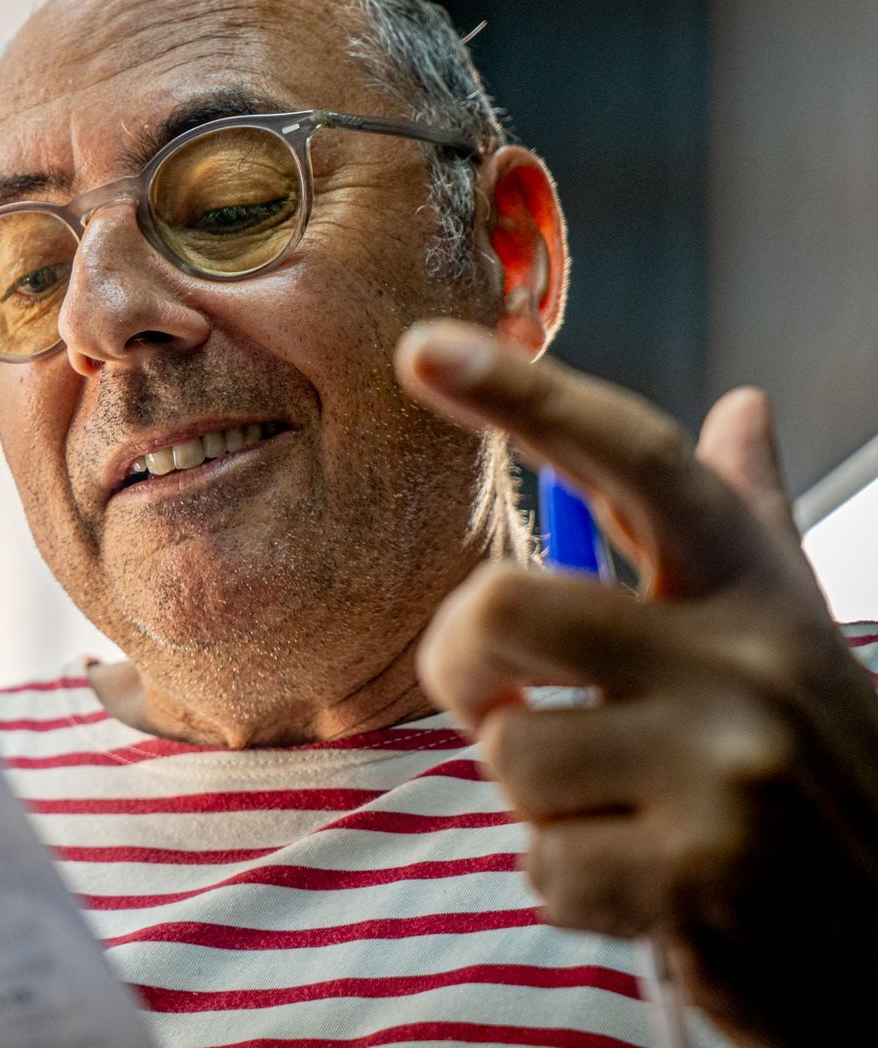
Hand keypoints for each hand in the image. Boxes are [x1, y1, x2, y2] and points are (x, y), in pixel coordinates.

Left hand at [395, 320, 877, 1047]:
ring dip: (538, 801)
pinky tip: (648, 887)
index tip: (421, 349)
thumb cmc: (816, 778)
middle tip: (504, 706)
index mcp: (754, 592)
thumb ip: (751, 524)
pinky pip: (538, 862)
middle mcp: (749, 663)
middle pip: (501, 606)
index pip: (634, 462)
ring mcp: (730, 770)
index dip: (525, 395)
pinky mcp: (702, 876)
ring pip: (507, 752)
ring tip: (627, 815)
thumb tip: (740, 404)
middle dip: (464, 669)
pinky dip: (569, 886)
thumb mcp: (792, 640)